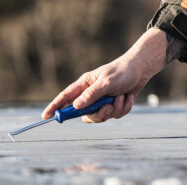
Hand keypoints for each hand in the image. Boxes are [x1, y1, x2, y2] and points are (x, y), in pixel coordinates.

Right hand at [42, 28, 169, 122]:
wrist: (142, 69)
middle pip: (84, 114)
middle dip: (98, 114)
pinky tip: (128, 97)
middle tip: (108, 106)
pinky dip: (124, 108)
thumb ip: (92, 95)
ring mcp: (102, 101)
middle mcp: (91, 94)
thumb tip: (76, 106)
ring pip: (101, 117)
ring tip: (122, 97)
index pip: (65, 97)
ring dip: (114, 110)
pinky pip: (115, 115)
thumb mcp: (107, 82)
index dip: (55, 107)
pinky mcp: (113, 105)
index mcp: (85, 85)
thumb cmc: (123, 71)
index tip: (45, 116)